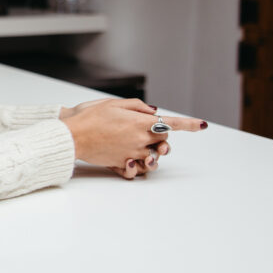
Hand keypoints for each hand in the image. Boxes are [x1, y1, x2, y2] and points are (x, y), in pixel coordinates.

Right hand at [60, 98, 205, 173]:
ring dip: (152, 152)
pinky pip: (138, 169)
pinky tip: (130, 159)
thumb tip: (153, 112)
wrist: (70, 136)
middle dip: (159, 135)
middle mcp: (140, 140)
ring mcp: (132, 154)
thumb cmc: (88, 117)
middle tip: (145, 129)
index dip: (189, 124)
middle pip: (163, 139)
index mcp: (140, 122)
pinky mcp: (122, 164)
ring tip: (143, 147)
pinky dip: (137, 165)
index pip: (171, 123)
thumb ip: (136, 106)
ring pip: (154, 157)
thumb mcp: (112, 103)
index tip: (202, 125)